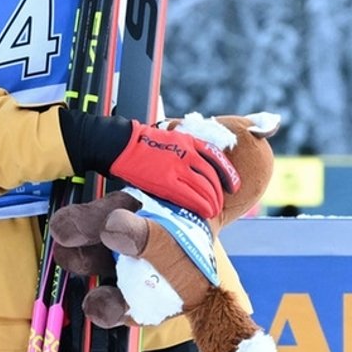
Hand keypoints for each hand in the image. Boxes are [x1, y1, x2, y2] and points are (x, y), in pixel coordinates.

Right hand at [58, 107, 237, 220]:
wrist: (119, 144)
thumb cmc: (138, 143)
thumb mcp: (167, 139)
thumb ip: (182, 150)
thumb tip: (191, 167)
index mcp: (187, 141)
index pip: (216, 158)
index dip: (228, 174)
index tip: (232, 185)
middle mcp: (187, 153)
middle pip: (212, 176)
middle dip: (219, 192)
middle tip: (219, 203)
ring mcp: (177, 168)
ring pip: (206, 188)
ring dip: (213, 202)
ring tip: (213, 210)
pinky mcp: (166, 181)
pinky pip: (191, 196)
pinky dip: (201, 205)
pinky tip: (205, 212)